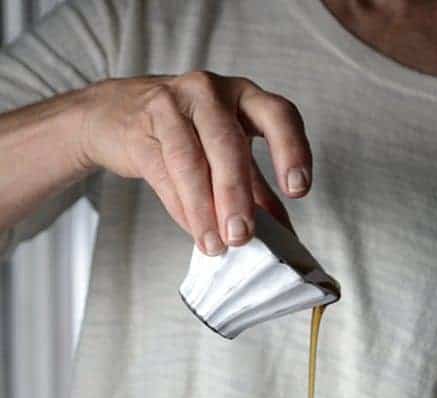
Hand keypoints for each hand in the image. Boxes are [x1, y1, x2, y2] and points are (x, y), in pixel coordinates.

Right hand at [79, 73, 311, 253]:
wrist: (116, 112)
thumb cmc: (186, 131)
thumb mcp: (227, 152)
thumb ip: (256, 189)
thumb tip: (284, 237)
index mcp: (244, 96)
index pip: (278, 114)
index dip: (291, 150)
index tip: (298, 190)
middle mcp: (210, 92)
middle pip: (228, 143)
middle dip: (236, 194)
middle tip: (242, 235)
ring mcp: (171, 105)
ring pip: (190, 160)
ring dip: (203, 209)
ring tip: (215, 245)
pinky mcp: (140, 128)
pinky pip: (163, 172)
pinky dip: (181, 207)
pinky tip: (193, 230)